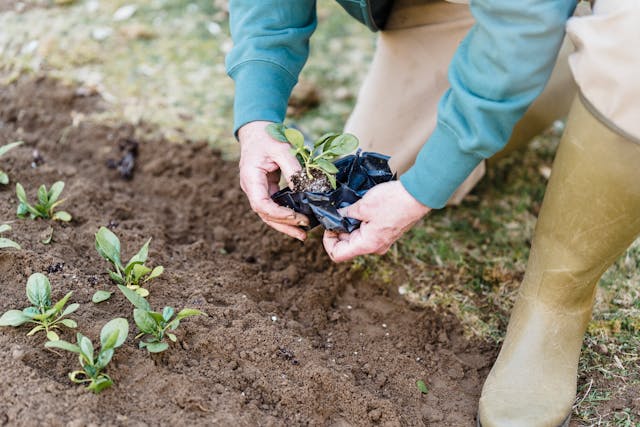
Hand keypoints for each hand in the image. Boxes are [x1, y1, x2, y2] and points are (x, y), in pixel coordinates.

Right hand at [238, 121, 308, 240]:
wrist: (256, 132)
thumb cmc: (267, 137)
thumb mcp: (281, 148)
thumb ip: (292, 168)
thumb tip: (305, 188)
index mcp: (251, 178)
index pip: (261, 204)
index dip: (279, 214)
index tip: (297, 217)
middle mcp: (251, 188)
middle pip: (265, 214)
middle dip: (284, 225)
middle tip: (304, 233)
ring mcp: (257, 190)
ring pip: (268, 214)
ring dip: (284, 225)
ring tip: (302, 234)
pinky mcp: (265, 190)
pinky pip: (274, 206)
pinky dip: (284, 215)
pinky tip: (297, 220)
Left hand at [323, 181, 430, 261]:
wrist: (418, 195)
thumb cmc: (393, 201)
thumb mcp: (363, 206)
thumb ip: (346, 213)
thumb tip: (337, 215)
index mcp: (367, 245)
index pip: (337, 255)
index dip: (328, 241)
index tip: (329, 225)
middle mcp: (374, 247)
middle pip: (347, 246)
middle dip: (339, 230)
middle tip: (337, 212)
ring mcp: (382, 241)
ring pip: (357, 238)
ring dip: (350, 224)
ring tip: (350, 208)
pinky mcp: (387, 233)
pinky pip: (368, 232)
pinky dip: (361, 222)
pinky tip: (361, 208)